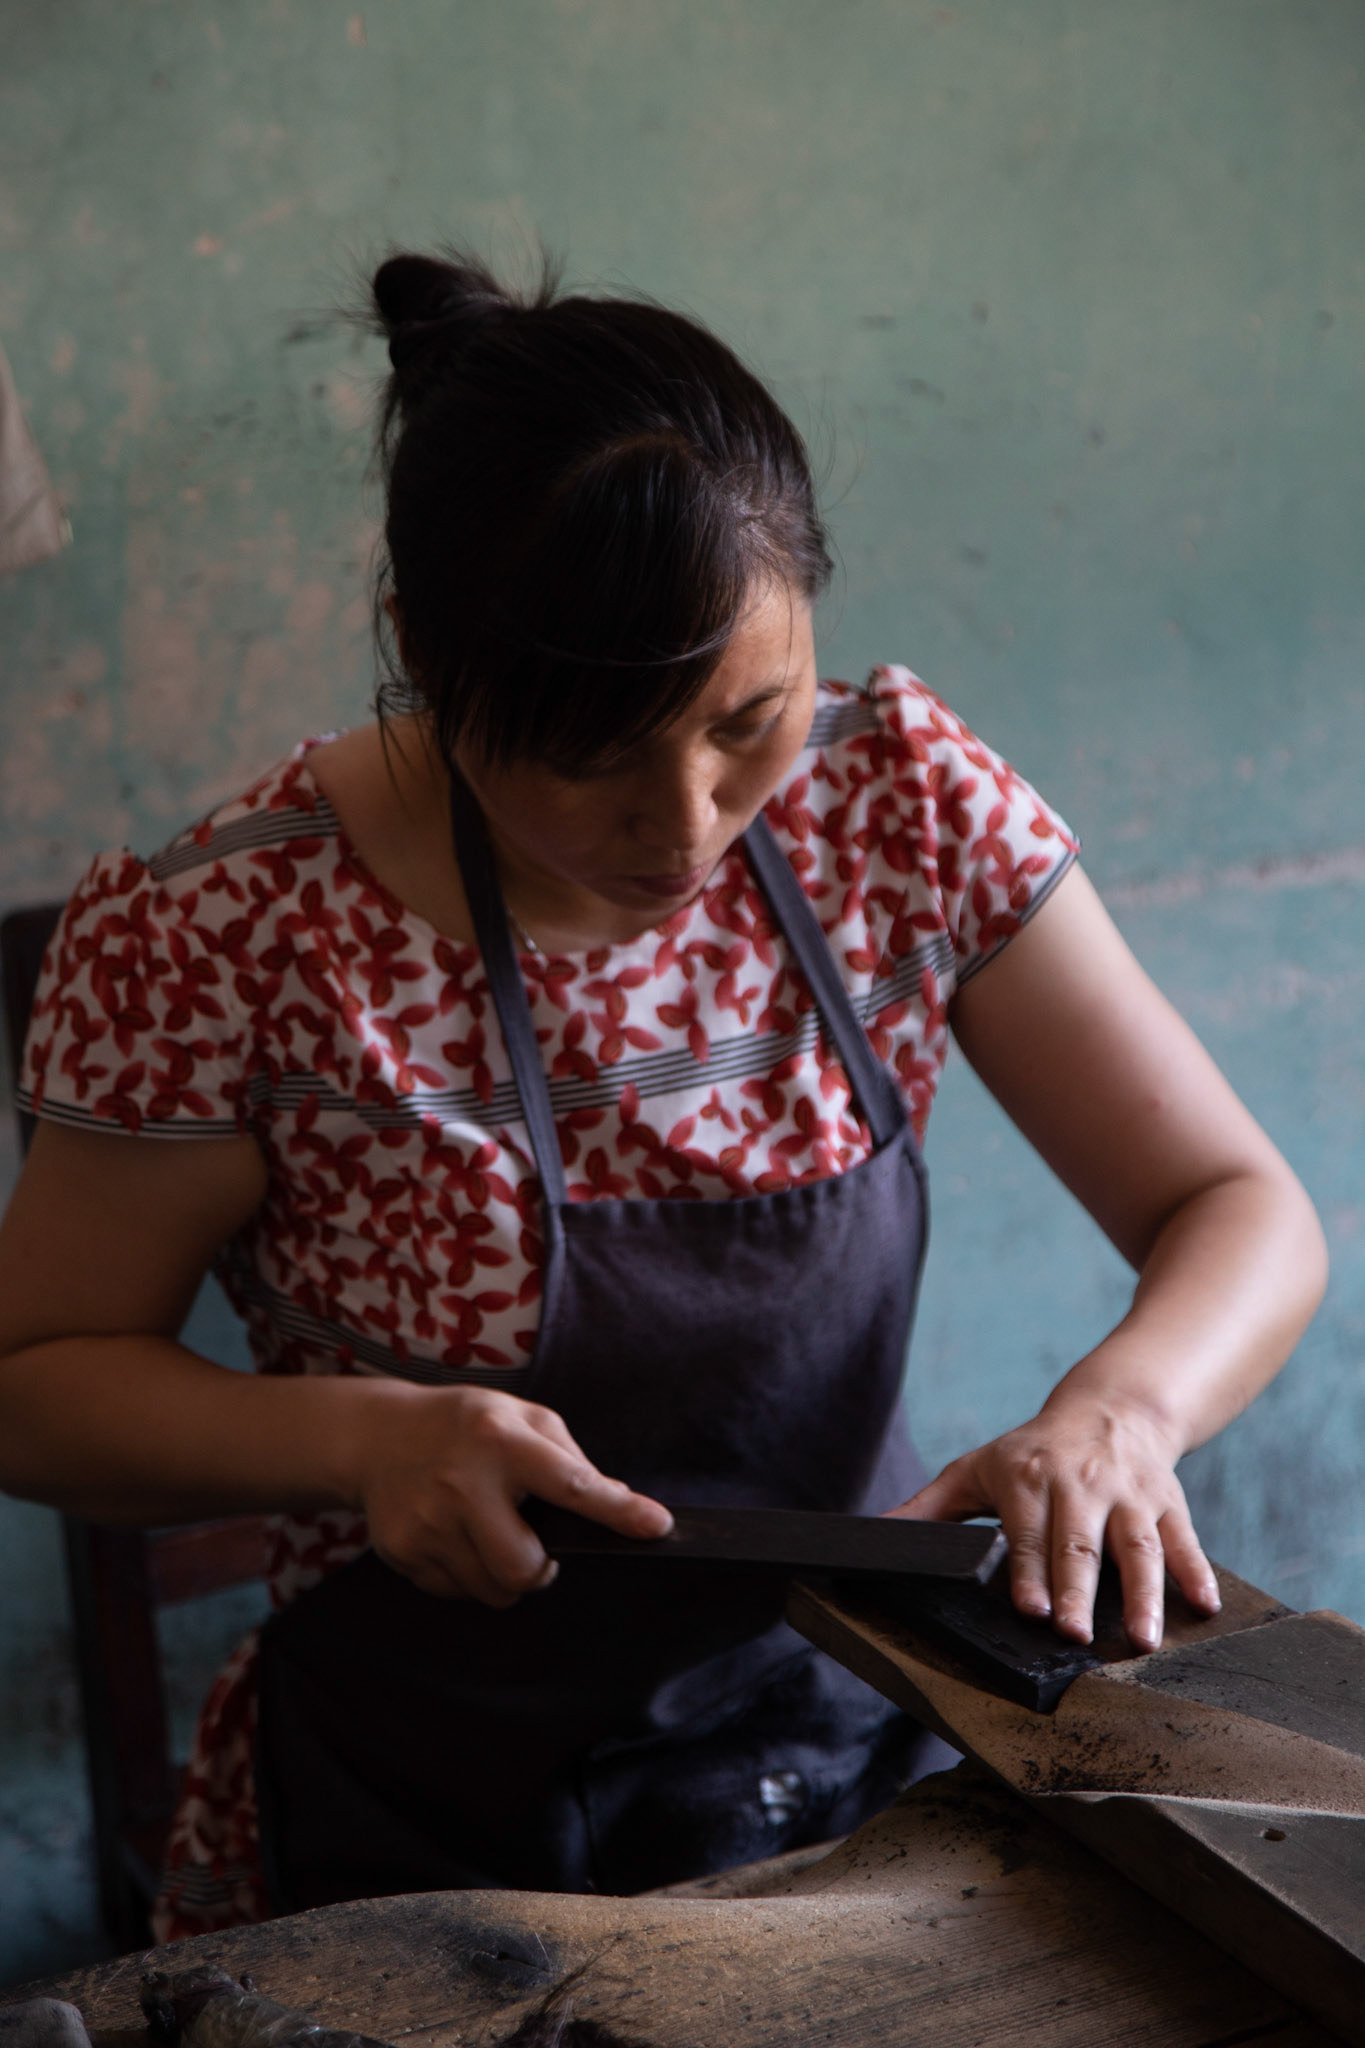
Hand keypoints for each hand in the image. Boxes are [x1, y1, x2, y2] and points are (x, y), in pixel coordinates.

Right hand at [349, 1383, 671, 1605]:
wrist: (376, 1436)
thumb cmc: (464, 1424)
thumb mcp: (519, 1416)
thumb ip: (568, 1458)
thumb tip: (617, 1502)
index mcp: (501, 1440)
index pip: (572, 1483)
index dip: (618, 1510)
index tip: (656, 1526)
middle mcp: (462, 1483)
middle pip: (525, 1567)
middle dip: (540, 1567)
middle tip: (531, 1540)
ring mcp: (428, 1522)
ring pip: (493, 1590)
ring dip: (503, 1572)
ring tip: (486, 1530)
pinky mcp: (402, 1551)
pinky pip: (457, 1592)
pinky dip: (467, 1575)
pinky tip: (454, 1535)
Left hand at [892, 1395, 1220, 1650]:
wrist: (1109, 1408)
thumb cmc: (1031, 1451)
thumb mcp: (976, 1469)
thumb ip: (930, 1509)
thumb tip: (876, 1533)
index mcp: (1029, 1480)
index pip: (1028, 1533)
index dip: (1029, 1572)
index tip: (1029, 1610)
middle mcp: (1080, 1485)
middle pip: (1079, 1545)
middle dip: (1077, 1591)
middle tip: (1076, 1637)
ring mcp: (1127, 1495)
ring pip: (1137, 1547)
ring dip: (1143, 1594)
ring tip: (1144, 1639)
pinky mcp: (1166, 1502)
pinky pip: (1184, 1539)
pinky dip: (1196, 1571)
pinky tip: (1203, 1606)